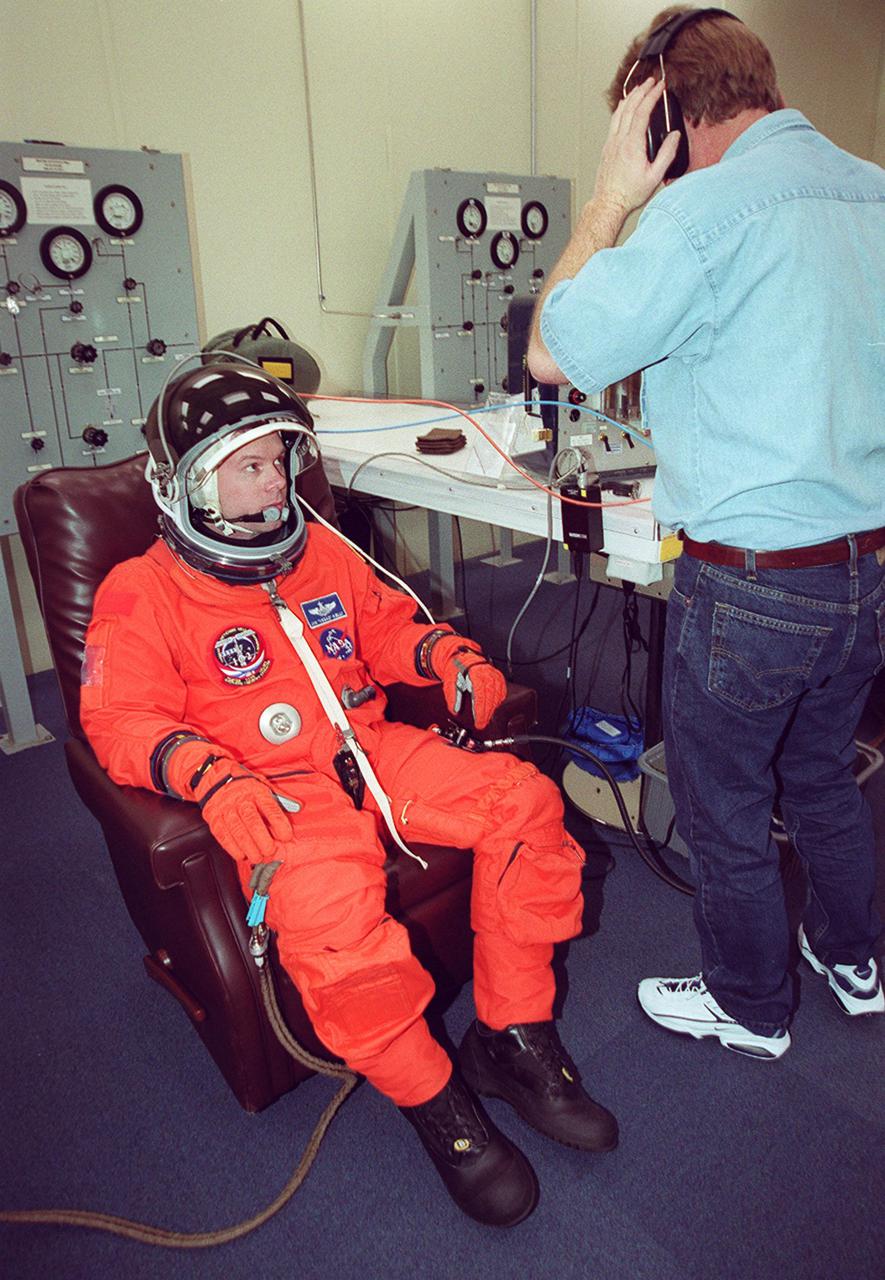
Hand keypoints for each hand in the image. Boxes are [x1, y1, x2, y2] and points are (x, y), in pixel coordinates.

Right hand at [165, 740, 291, 861]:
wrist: (214, 778)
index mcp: (255, 790)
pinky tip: (241, 855)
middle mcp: (240, 799)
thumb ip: (280, 797)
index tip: (286, 836)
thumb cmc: (243, 784)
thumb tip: (298, 807)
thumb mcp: (263, 784)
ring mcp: (225, 809)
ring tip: (257, 858)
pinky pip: (223, 836)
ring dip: (249, 848)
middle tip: (270, 851)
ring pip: (237, 831)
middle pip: (252, 821)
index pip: (270, 807)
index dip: (279, 823)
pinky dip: (232, 848)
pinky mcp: (214, 818)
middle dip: (262, 840)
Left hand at [428, 635, 506, 729]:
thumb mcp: (450, 682)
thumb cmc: (457, 669)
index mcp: (475, 675)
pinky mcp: (499, 677)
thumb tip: (455, 710)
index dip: (480, 712)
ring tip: (485, 717)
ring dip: (492, 709)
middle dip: (486, 714)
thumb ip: (453, 697)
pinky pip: (502, 692)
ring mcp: (495, 676)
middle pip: (490, 699)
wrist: (463, 658)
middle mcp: (487, 675)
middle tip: (481, 724)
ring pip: (497, 697)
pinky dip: (498, 701)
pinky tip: (492, 706)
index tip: (479, 723)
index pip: (480, 697)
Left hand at [593, 77, 680, 215]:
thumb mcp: (655, 176)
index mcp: (632, 145)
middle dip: (641, 91)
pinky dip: (621, 110)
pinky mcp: (607, 148)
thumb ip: (667, 154)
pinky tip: (624, 108)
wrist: (609, 203)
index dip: (652, 96)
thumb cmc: (629, 193)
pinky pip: (613, 122)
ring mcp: (611, 143)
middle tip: (650, 82)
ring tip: (638, 89)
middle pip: (629, 107)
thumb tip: (674, 136)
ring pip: (619, 113)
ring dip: (630, 98)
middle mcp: (619, 141)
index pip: (642, 112)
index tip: (660, 86)